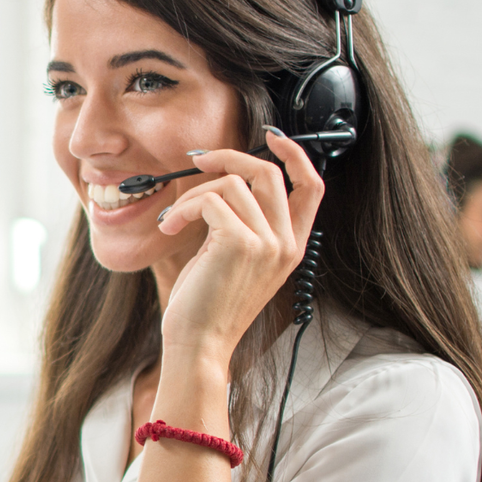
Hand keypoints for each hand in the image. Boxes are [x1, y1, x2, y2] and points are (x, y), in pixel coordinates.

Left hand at [154, 128, 325, 362]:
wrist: (199, 344)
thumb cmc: (209, 306)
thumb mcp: (238, 260)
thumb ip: (245, 224)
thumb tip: (226, 181)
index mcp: (292, 246)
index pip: (312, 187)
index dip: (296, 155)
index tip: (272, 137)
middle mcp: (287, 243)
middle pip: (269, 173)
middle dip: (228, 156)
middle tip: (198, 160)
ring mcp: (267, 242)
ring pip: (231, 184)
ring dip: (191, 195)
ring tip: (173, 219)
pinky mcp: (238, 242)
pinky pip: (208, 200)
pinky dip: (182, 209)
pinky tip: (170, 228)